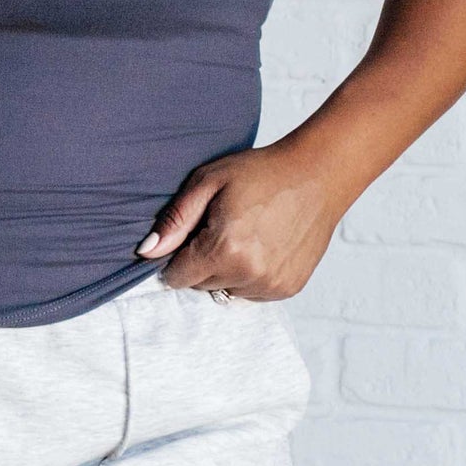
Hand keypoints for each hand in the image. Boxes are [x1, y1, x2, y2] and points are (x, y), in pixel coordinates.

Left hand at [135, 138, 347, 299]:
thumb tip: (147, 252)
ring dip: (227, 270)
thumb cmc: (262, 172)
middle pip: (200, 285)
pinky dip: (251, 276)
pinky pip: (252, 293)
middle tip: (222, 228)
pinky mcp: (287, 288)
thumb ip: (175, 220)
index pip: (177, 277)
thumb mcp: (209, 181)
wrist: (318, 174)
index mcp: (223, 248)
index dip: (177, 256)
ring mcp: (270, 284)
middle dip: (202, 261)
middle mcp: (247, 274)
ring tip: (246, 235)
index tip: (192, 235)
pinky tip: (263, 246)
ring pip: (226, 290)